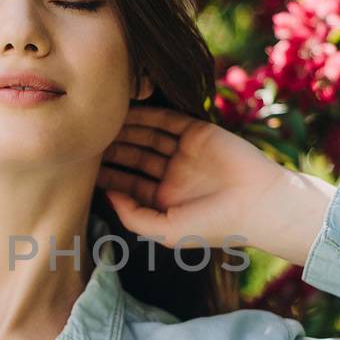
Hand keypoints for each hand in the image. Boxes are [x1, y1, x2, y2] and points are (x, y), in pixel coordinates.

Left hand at [96, 105, 289, 251]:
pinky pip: (167, 119)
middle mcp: (171, 174)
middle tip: (85, 137)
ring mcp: (184, 152)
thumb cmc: (213, 225)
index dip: (105, 174)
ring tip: (99, 120)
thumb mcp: (165, 231)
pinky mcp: (197, 132)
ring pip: (146, 135)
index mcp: (163, 199)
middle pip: (132, 155)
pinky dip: (147, 112)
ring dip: (124, 127)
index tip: (80, 167)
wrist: (260, 204)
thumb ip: (132, 216)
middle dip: (110, 146)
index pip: (126, 182)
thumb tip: (106, 194)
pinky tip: (124, 109)